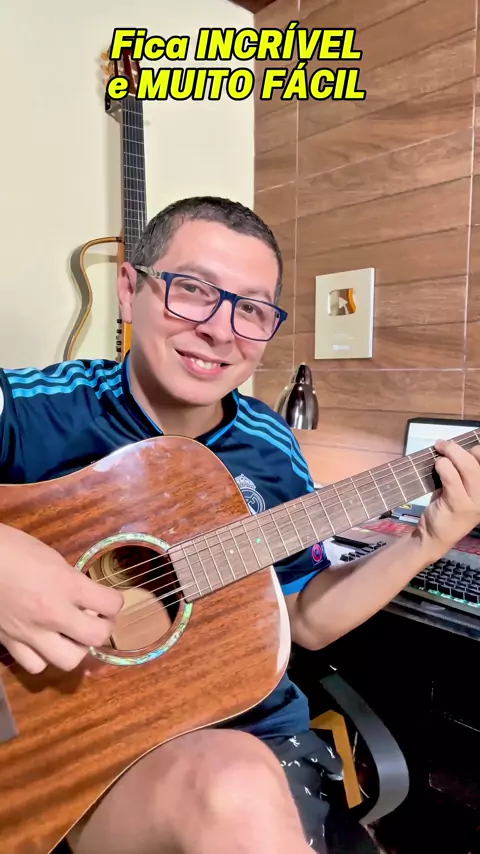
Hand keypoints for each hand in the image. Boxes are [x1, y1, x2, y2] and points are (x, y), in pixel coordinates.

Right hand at [0, 524, 122, 673]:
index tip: (110, 599)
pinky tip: (43, 643)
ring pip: (68, 660)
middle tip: (98, 620)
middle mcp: (52, 612)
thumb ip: (70, 580)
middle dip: (103, 629)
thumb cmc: (12, 549)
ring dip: (76, 648)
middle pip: (95, 637)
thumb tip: (84, 596)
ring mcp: (30, 632)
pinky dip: (43, 657)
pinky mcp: (9, 642)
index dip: (115, 601)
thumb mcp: (51, 557)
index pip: (110, 603)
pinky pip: (35, 664)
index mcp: (65, 584)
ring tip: (72, 636)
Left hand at [416, 439, 479, 558]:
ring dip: (451, 453)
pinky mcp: (458, 505)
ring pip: (468, 467)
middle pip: (478, 461)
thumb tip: (458, 447)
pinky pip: (451, 478)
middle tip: (442, 444)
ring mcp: (475, 502)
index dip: (476, 449)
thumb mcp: (461, 489)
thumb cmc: (447, 508)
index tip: (461, 447)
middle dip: (458, 448)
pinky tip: (437, 465)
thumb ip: (464, 472)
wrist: (434, 537)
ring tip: (439, 451)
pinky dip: (443, 466)